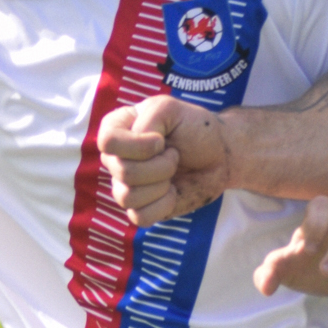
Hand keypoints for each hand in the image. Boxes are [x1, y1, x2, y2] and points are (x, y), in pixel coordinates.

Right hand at [99, 98, 231, 225]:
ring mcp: (126, 184)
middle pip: (122, 171)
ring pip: (127, 197)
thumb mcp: (171, 110)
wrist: (219, 156)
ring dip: (161, 185)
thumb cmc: (195, 129)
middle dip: (160, 166)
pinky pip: (138, 217)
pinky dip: (162, 205)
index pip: (108, 142)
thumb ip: (149, 120)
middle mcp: (116, 157)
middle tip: (175, 155)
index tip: (161, 141)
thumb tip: (137, 153)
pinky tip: (173, 192)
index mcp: (117, 128)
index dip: (138, 145)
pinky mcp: (140, 207)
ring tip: (173, 173)